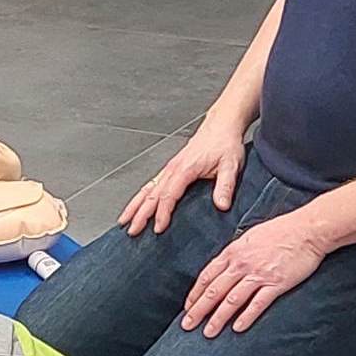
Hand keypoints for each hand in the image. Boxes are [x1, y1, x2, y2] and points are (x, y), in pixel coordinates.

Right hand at [119, 114, 244, 235]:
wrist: (222, 125)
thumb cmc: (224, 143)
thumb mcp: (231, 165)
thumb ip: (225, 186)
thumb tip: (222, 205)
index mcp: (185, 169)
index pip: (168, 195)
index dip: (162, 213)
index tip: (158, 229)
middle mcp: (173, 168)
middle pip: (151, 194)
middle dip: (140, 214)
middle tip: (133, 231)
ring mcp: (169, 168)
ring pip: (147, 189)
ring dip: (135, 206)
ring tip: (124, 221)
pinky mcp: (171, 168)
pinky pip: (151, 184)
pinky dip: (140, 197)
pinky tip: (136, 205)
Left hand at [181, 206, 328, 336]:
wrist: (308, 229)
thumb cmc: (281, 230)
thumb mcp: (250, 236)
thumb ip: (236, 252)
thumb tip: (226, 264)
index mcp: (233, 252)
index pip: (207, 276)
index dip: (195, 294)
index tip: (187, 307)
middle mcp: (242, 264)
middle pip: (214, 291)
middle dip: (198, 310)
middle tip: (186, 326)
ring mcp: (259, 274)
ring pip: (232, 300)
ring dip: (218, 318)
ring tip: (208, 333)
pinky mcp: (276, 283)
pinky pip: (258, 303)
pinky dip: (246, 316)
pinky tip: (237, 328)